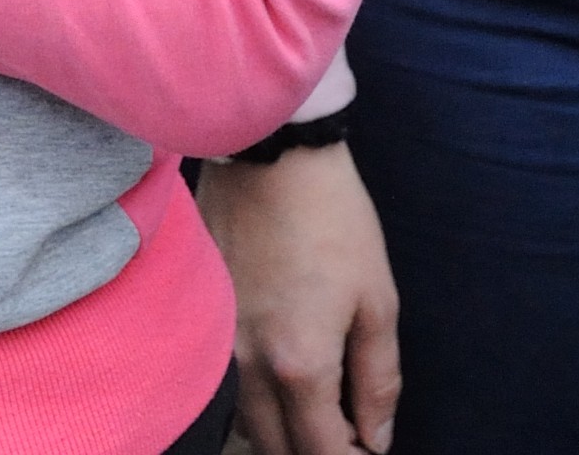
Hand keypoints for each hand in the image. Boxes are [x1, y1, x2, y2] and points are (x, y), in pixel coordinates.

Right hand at [198, 145, 400, 453]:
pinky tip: (278, 379)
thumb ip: (378, 380)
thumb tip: (378, 438)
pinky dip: (251, 399)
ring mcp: (216, 342)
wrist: (268, 154)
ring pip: (244, 421)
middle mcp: (247, 365)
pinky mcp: (201, 317)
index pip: (323, 452)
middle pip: (277, 448)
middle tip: (345, 433)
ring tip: (315, 410)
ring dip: (280, 431)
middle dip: (314, 451)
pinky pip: (222, 384)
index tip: (369, 452)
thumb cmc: (333, 220)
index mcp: (299, 365)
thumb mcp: (377, 300)